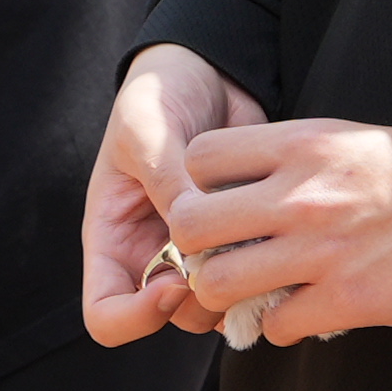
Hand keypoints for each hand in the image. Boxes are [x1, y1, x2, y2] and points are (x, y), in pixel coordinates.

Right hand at [80, 44, 264, 344]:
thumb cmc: (159, 96)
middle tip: (230, 259)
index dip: (136, 316)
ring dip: (243, 287)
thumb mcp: (147, 131)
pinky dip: (271, 269)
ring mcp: (199, 251)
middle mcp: (153, 256)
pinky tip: (284, 239)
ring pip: (220, 305)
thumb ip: (167, 182)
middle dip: (203, 300)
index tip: (174, 282)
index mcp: (113, 241)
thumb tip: (193, 235)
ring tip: (261, 244)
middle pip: (172, 319)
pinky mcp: (241, 237)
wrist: (206, 71)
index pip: (106, 315)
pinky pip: (257, 276)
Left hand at [161, 116, 391, 344]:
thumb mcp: (347, 140)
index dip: (193, 184)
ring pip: (217, 282)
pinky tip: (300, 313)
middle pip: (189, 224)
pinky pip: (275, 325)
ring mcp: (321, 249)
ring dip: (225, 295)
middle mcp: (301, 194)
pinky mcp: (348, 298)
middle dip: (194, 246)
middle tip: (216, 256)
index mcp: (301, 145)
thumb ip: (286, 158)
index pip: (199, 158)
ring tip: (249, 293)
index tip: (214, 203)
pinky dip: (279, 326)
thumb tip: (230, 189)